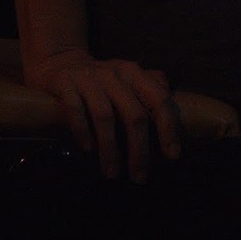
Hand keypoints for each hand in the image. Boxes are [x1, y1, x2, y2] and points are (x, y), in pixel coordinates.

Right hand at [28, 47, 181, 181]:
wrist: (62, 62)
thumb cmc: (103, 81)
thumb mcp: (129, 81)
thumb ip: (153, 93)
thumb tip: (178, 121)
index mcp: (135, 74)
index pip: (159, 99)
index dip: (169, 127)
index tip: (172, 155)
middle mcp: (115, 73)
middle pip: (134, 114)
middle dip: (139, 149)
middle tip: (139, 177)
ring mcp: (90, 77)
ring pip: (105, 116)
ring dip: (110, 149)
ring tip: (113, 174)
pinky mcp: (66, 82)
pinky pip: (76, 108)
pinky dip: (83, 130)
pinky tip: (87, 149)